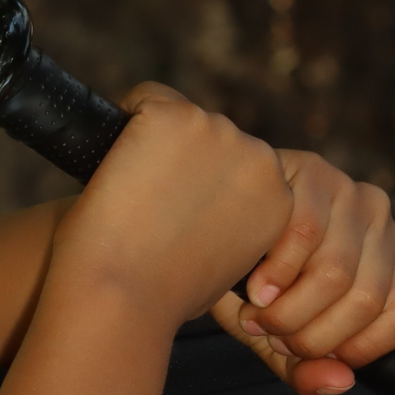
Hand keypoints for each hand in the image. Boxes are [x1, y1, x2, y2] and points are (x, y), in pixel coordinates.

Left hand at [49, 84, 291, 323]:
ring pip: (179, 118)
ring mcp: (219, 133)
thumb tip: (211, 204)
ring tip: (135, 195)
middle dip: (179, 161)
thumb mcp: (223, 263)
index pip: (237, 165)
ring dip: (154, 144)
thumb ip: (231, 226)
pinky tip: (117, 165)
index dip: (198, 182)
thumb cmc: (162, 295)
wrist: (125, 294)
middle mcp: (259, 161)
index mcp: (277, 200)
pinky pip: (144, 99)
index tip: (174, 214)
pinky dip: (123, 123)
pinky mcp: (176, 116)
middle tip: (150, 207)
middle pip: (210, 137)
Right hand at [211, 148, 394, 394]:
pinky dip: (276, 274)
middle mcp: (381, 221)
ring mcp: (350, 191)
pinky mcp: (312, 171)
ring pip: (337, 273)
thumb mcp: (280, 336)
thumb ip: (307, 369)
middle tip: (271, 336)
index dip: (355, 348)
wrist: (198, 224)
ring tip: (256, 314)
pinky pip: (305, 234)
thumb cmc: (247, 283)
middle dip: (310, 336)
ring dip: (288, 311)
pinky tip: (254, 285)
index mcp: (390, 260)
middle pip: (366, 300)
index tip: (307, 353)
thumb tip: (341, 384)